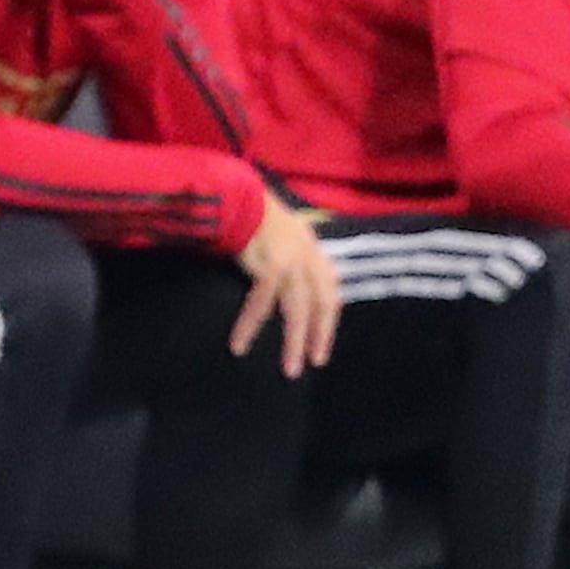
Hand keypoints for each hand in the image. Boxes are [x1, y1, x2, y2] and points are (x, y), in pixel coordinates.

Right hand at [232, 195, 342, 376]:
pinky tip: (240, 344)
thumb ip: (296, 260)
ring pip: (298, 311)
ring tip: (289, 368)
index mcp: (313, 251)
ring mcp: (290, 263)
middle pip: (321, 304)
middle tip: (313, 363)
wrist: (239, 199)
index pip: (330, 292)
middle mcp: (308, 257)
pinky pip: (260, 305)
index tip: (322, 344)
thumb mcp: (286, 237)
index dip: (328, 321)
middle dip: (319, 336)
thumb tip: (298, 290)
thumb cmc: (257, 219)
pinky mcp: (269, 267)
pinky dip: (250, 326)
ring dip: (293, 342)